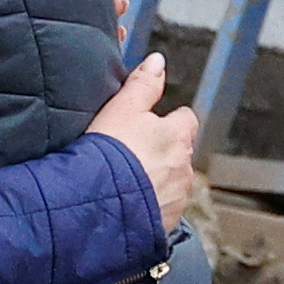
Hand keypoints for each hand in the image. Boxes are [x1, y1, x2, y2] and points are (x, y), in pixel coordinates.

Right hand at [88, 55, 200, 230]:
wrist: (98, 206)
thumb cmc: (108, 155)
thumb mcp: (121, 109)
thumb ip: (142, 84)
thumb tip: (158, 61)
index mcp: (178, 136)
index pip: (186, 119)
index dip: (168, 120)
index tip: (151, 123)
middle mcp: (184, 167)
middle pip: (179, 153)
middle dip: (162, 153)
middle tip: (132, 154)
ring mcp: (177, 197)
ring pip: (172, 183)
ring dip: (156, 181)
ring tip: (127, 182)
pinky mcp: (166, 222)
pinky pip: (162, 209)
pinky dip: (149, 206)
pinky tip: (127, 204)